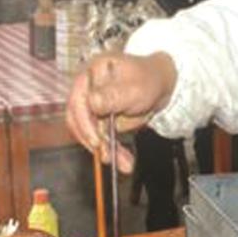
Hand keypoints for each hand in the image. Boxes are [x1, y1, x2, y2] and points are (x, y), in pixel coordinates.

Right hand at [65, 52, 177, 172]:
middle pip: (78, 120)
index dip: (85, 123)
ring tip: (123, 163)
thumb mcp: (135, 86)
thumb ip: (113, 94)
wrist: (159, 86)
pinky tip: (125, 162)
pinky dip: (112, 152)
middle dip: (94, 141)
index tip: (97, 140)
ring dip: (105, 151)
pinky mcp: (98, 122)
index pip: (78, 101)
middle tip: (108, 155)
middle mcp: (86, 90)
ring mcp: (91, 107)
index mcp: (91, 74)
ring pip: (89, 134)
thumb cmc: (148, 78)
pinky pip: (100, 140)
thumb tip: (92, 102)